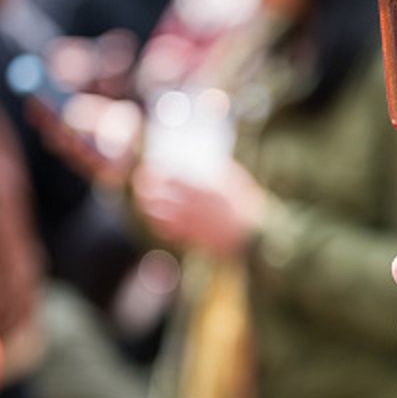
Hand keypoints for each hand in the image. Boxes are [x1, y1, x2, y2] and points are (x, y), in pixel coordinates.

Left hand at [133, 162, 266, 256]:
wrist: (256, 236)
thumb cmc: (248, 204)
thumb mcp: (236, 180)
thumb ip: (217, 170)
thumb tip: (203, 158)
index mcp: (205, 189)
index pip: (171, 179)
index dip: (156, 174)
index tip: (149, 169)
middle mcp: (195, 207)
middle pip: (160, 198)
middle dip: (146, 191)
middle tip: (140, 184)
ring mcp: (193, 224)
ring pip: (161, 216)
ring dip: (149, 208)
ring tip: (145, 201)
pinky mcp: (194, 238)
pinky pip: (170, 233)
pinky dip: (160, 226)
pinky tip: (157, 221)